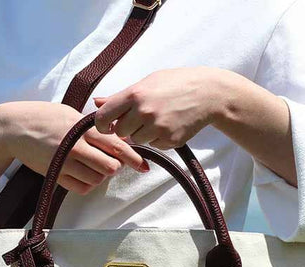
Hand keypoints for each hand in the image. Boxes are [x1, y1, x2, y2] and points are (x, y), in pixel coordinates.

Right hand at [0, 101, 149, 194]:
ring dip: (100, 175)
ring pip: (97, 179)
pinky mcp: (55, 175)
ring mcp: (64, 162)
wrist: (13, 128)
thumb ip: (92, 126)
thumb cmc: (44, 117)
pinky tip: (84, 175)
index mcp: (81, 127)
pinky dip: (88, 184)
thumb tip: (118, 136)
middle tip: (110, 162)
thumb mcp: (70, 113)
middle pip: (110, 166)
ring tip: (93, 165)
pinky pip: (82, 188)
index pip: (115, 144)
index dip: (133, 157)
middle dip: (115, 166)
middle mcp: (75, 146)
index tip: (144, 166)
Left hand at [92, 67, 226, 149]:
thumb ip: (120, 96)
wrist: (208, 94)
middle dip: (127, 128)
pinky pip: (154, 146)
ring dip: (144, 133)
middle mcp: (144, 112)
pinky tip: (170, 125)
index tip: (107, 126)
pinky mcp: (170, 140)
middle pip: (121, 132)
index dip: (102, 125)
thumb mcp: (147, 82)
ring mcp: (157, 128)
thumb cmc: (176, 83)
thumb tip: (96, 102)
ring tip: (159, 119)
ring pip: (138, 140)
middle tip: (140, 118)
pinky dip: (159, 139)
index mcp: (135, 94)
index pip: (104, 117)